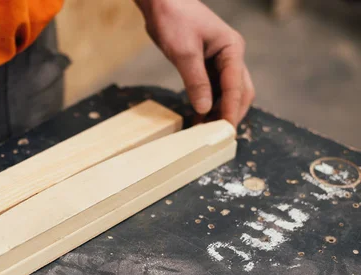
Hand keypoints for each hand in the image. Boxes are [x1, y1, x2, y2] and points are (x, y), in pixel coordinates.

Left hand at [135, 0, 254, 125]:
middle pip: (239, 91)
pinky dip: (207, 104)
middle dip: (230, 114)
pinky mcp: (205, 64)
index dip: (230, 110)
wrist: (161, 2)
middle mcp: (230, 55)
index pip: (236, 86)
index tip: (224, 131)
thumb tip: (205, 108)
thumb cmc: (174, 19)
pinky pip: (211, 88)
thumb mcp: (183, 52)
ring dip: (218, 111)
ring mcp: (219, 60)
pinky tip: (198, 118)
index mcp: (231, 49)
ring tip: (206, 132)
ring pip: (226, 92)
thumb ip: (195, 81)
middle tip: (218, 136)